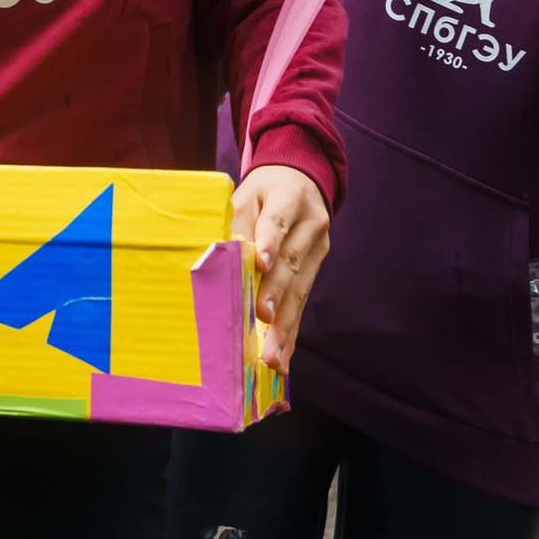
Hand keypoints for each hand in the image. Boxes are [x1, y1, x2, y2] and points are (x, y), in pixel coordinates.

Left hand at [229, 163, 329, 374]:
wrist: (300, 181)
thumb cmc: (264, 191)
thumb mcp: (247, 193)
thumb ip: (237, 220)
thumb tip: (220, 254)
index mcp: (289, 196)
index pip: (278, 218)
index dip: (270, 241)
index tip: (261, 265)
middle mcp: (310, 224)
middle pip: (291, 262)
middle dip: (276, 296)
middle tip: (263, 321)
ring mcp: (318, 248)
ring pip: (300, 289)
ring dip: (285, 326)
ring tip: (272, 356)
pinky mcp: (316, 268)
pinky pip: (302, 301)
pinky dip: (291, 330)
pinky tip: (283, 355)